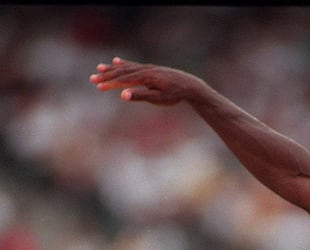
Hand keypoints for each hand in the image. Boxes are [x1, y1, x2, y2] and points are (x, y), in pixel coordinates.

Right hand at [90, 57, 205, 105]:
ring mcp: (147, 68)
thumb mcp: (157, 98)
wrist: (189, 85)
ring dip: (112, 69)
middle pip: (121, 72)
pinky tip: (116, 61)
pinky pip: (133, 65)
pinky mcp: (150, 69)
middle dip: (106, 76)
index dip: (109, 83)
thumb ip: (140, 96)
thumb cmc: (174, 95)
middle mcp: (144, 70)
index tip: (97, 86)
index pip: (122, 80)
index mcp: (144, 77)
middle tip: (91, 79)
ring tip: (99, 68)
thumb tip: (122, 95)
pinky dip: (123, 64)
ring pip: (126, 67)